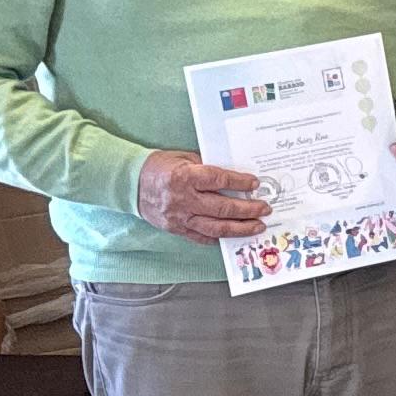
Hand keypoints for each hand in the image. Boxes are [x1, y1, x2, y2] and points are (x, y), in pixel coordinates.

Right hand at [132, 150, 270, 240]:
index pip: (219, 180)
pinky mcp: (176, 229)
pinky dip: (220, 237)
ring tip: (258, 227)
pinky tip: (235, 235)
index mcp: (184, 177)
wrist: (131, 183)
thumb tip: (234, 177)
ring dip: (240, 228)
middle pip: (223, 207)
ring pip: (216, 227)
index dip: (240, 183)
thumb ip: (208, 167)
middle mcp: (183, 199)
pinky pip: (202, 237)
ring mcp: (179, 217)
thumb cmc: (159, 167)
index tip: (255, 184)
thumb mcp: (184, 158)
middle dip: (248, 210)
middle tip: (264, 209)